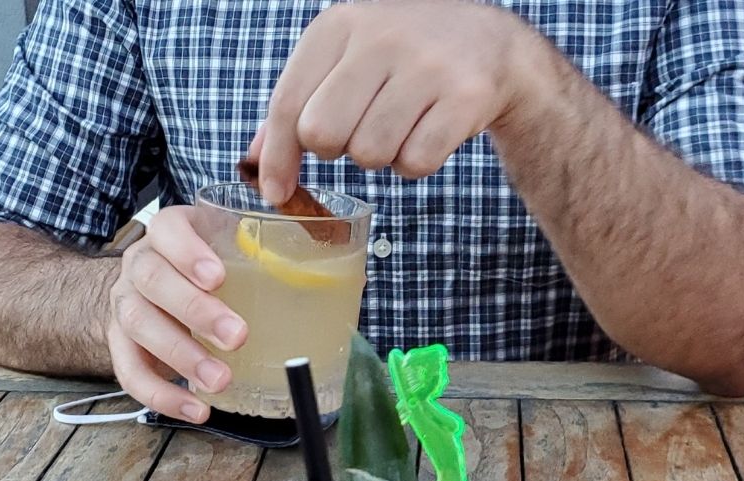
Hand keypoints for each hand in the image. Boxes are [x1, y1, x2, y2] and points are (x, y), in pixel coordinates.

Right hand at [105, 206, 247, 423]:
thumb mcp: (232, 245)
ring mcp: (125, 304)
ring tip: (219, 380)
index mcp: (168, 233)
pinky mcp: (120, 345)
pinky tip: (195, 408)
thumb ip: (267, 251)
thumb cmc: (209, 266)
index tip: (219, 278)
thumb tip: (333, 272)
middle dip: (195, 310)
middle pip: (153, 280)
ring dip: (182, 356)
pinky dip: (162, 395)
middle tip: (237, 336)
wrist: (157, 289)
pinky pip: (130, 372)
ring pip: (139, 325)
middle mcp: (139, 265)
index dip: (187, 252)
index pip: (166, 229)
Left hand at [256, 0, 549, 203]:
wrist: (490, 43)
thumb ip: (298, 104)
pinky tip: (427, 131)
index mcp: (339, 25)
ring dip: (378, 157)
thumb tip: (253, 162)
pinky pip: (415, 163)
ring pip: (369, 154)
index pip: (287, 104)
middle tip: (358, 132)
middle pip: (322, 134)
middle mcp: (381, 36)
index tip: (276, 192)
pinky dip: (415, 163)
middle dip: (334, 150)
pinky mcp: (466, 96)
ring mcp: (427, 65)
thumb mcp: (343, 60)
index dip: (277, 158)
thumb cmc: (399, 59)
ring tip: (398, 125)